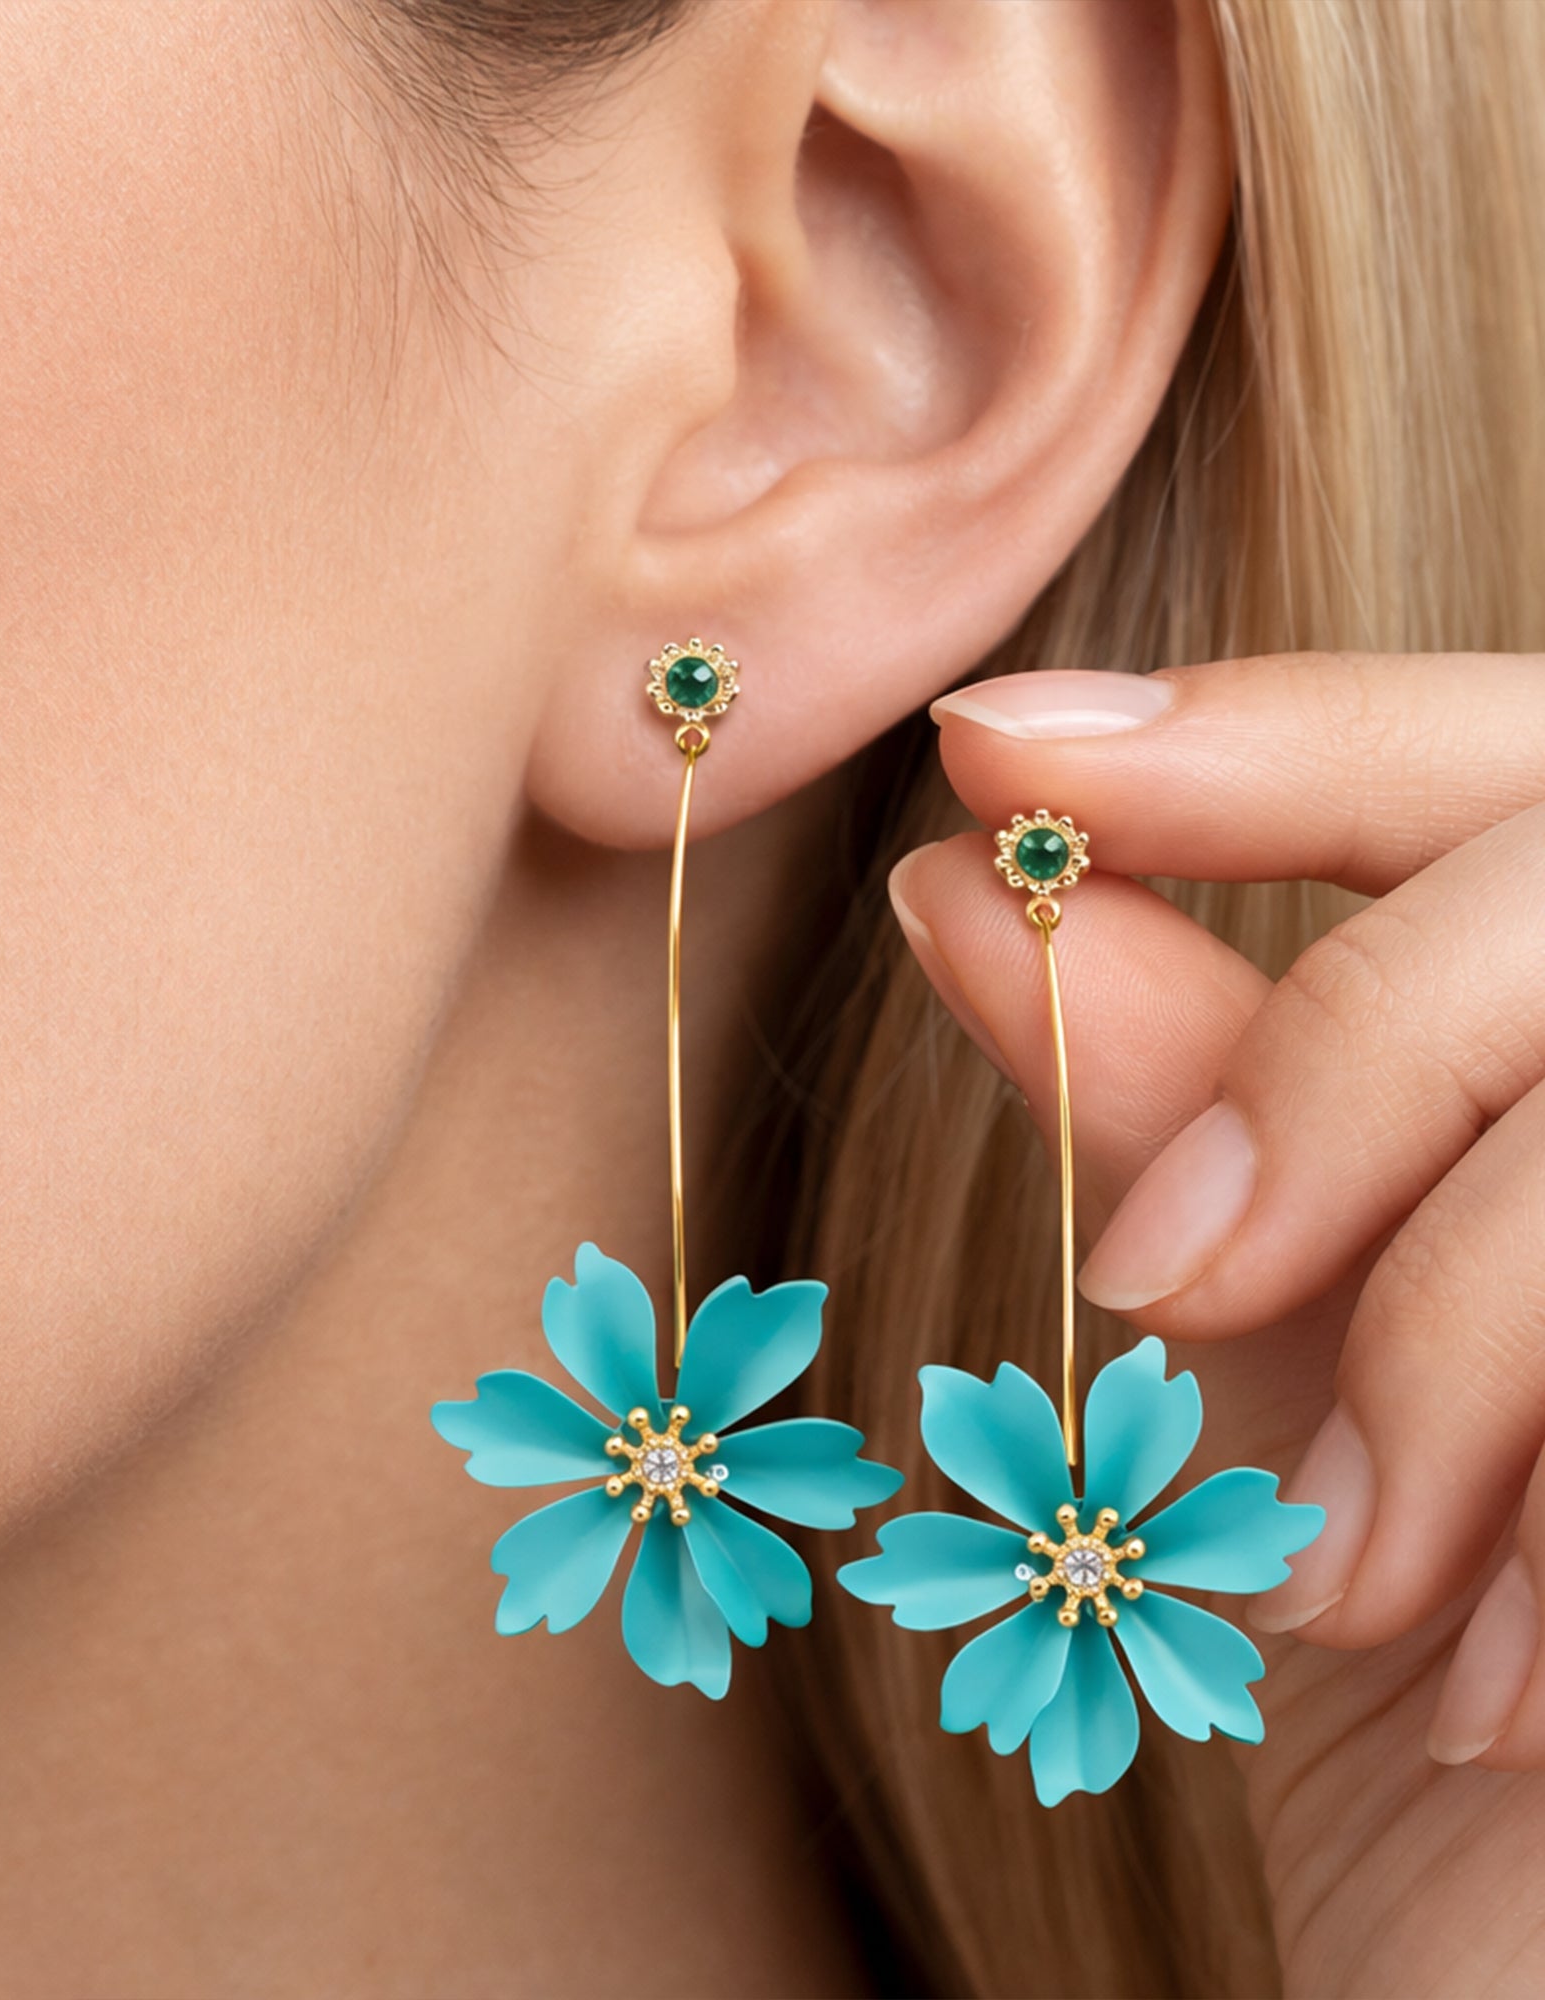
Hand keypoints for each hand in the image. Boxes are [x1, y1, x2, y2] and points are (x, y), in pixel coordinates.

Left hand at [893, 654, 1544, 1995]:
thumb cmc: (1421, 1694)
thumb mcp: (1284, 1365)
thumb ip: (1184, 1109)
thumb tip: (985, 883)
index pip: (1515, 765)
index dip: (1267, 731)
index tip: (991, 757)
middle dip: (1351, 1038)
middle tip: (1156, 1262)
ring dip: (1456, 1312)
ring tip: (1321, 1555)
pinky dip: (1544, 1481)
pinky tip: (1471, 1678)